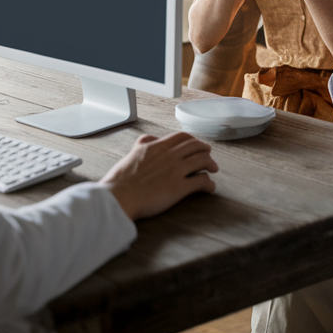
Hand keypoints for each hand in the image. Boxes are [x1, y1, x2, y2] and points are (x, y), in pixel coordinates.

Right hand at [101, 132, 218, 219]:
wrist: (119, 196)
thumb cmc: (122, 179)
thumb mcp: (132, 154)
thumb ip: (143, 143)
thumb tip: (150, 139)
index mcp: (158, 146)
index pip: (182, 137)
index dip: (193, 140)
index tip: (197, 146)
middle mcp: (169, 155)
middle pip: (196, 146)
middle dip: (205, 150)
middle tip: (209, 156)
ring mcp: (175, 170)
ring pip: (202, 161)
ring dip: (211, 164)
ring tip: (213, 170)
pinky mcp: (179, 188)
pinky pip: (201, 181)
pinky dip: (209, 183)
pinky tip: (210, 187)